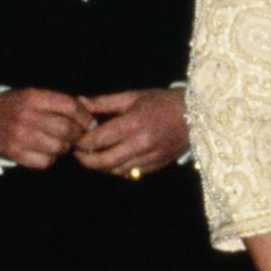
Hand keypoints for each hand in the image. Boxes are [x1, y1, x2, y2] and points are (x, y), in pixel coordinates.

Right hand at [0, 88, 93, 170]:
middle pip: (66, 129)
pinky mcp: (14, 153)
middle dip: (78, 135)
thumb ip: (58, 103)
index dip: (85, 117)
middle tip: (78, 137)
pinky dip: (50, 159)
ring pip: (58, 147)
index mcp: (33, 97)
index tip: (91, 124)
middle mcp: (26, 116)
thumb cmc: (16, 107)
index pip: (69, 106)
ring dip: (64, 148)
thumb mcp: (33, 96)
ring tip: (60, 144)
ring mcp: (19, 135)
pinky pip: (45, 162)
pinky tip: (46, 152)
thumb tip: (89, 116)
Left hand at [72, 87, 187, 176]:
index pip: (98, 139)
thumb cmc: (163, 101)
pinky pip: (130, 173)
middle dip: (85, 159)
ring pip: (115, 170)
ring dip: (100, 166)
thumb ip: (103, 103)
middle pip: (103, 161)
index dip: (81, 141)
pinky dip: (117, 169)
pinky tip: (112, 160)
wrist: (198, 114)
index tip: (73, 138)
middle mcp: (141, 144)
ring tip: (92, 156)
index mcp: (133, 123)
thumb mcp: (133, 96)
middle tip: (76, 152)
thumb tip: (79, 103)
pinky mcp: (157, 166)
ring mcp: (150, 157)